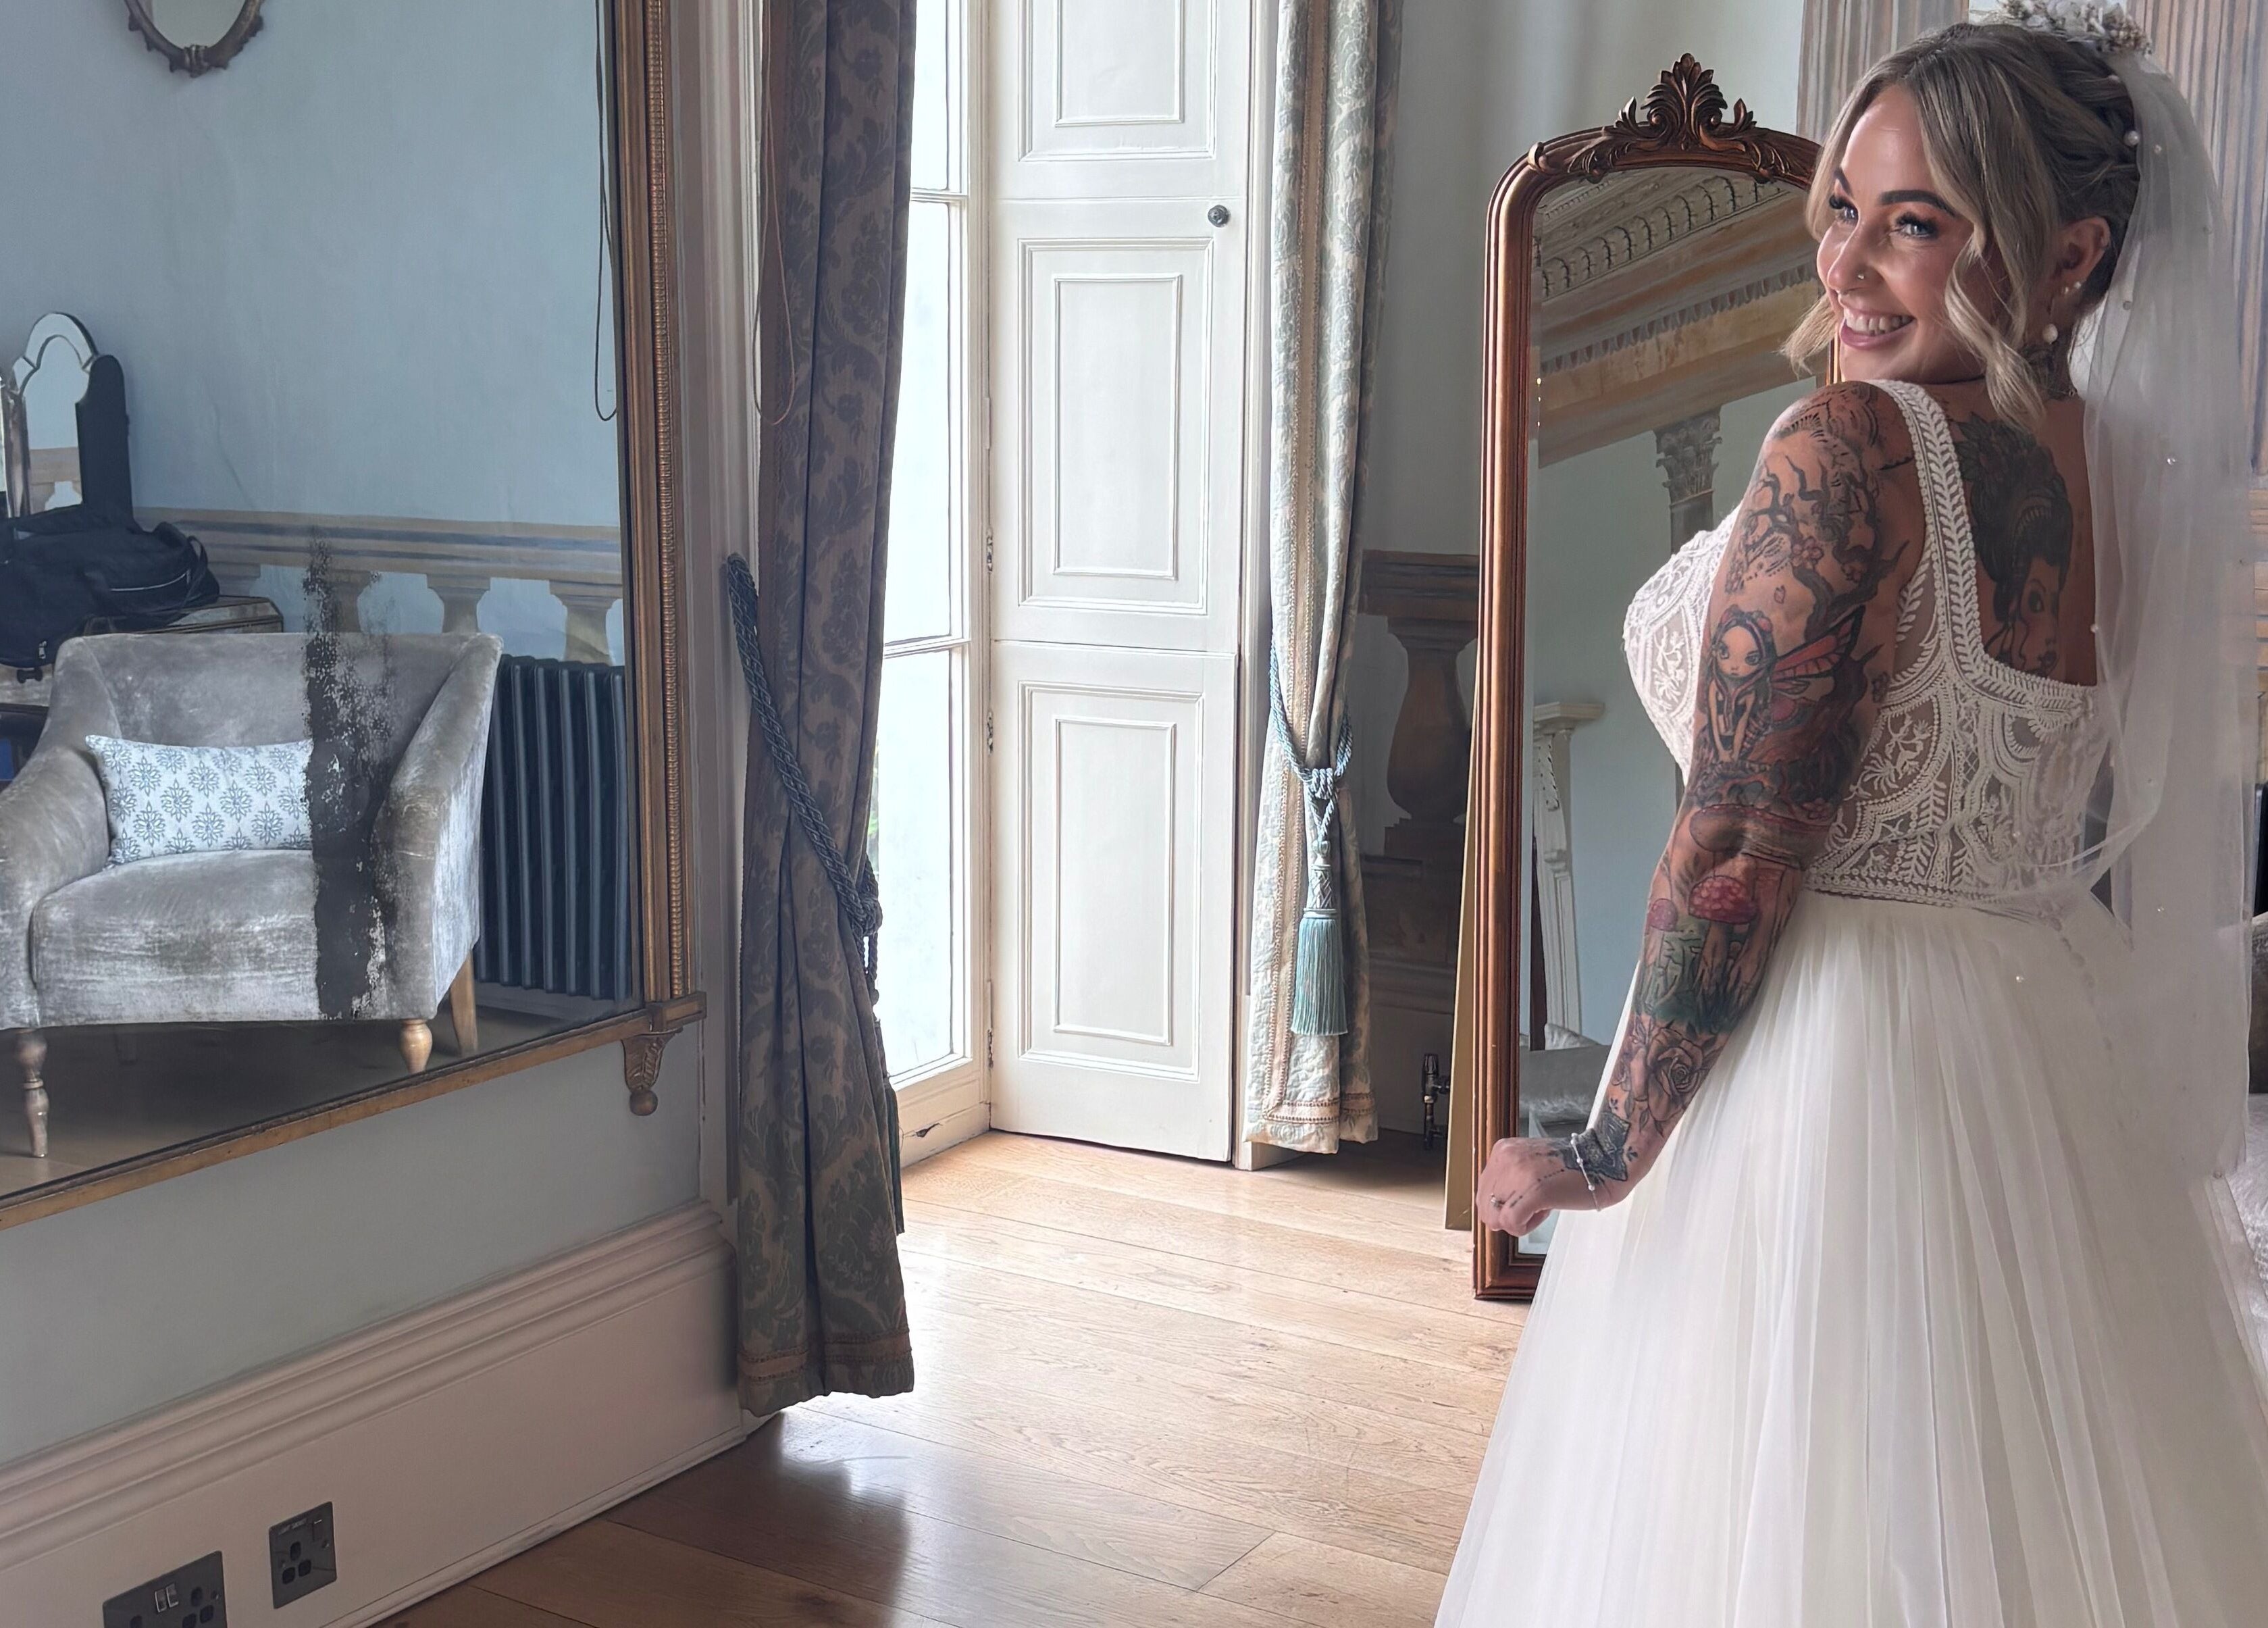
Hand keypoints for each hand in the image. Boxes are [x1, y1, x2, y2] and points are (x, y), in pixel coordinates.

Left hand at [1475, 1137, 1602, 1234]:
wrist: (1603, 1161)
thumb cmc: (1570, 1168)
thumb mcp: (1528, 1164)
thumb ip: (1508, 1180)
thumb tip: (1491, 1213)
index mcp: (1502, 1150)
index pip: (1483, 1192)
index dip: (1503, 1206)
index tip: (1526, 1200)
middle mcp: (1505, 1158)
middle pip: (1485, 1207)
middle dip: (1508, 1216)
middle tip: (1534, 1207)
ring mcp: (1518, 1173)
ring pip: (1496, 1218)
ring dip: (1519, 1221)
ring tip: (1541, 1207)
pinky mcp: (1533, 1190)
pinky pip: (1512, 1223)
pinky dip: (1526, 1227)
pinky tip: (1544, 1213)